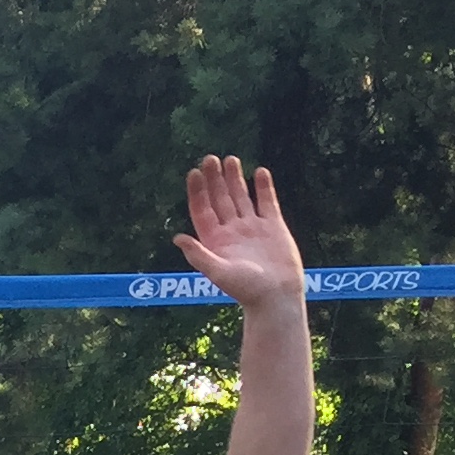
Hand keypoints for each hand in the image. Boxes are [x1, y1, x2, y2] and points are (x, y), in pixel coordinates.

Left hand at [172, 156, 303, 311]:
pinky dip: (263, 188)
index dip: (197, 192)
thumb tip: (177, 238)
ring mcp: (252, 228)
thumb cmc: (246, 289)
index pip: (202, 211)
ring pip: (241, 197)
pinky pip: (267, 202)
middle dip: (215, 179)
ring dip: (235, 179)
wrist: (277, 296)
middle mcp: (232, 231)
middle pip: (220, 200)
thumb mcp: (218, 273)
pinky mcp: (273, 227)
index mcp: (215, 241)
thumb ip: (198, 255)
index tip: (194, 173)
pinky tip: (259, 172)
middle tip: (210, 158)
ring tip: (230, 159)